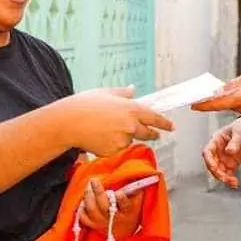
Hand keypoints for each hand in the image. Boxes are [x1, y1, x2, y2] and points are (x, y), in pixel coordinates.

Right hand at [54, 86, 173, 156]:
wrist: (68, 123)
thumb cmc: (84, 104)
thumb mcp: (105, 93)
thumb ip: (123, 93)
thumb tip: (132, 90)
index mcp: (131, 109)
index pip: (154, 117)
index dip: (164, 123)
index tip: (172, 126)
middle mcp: (130, 126)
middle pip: (147, 133)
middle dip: (152, 134)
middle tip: (155, 134)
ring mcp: (122, 140)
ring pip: (129, 140)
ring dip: (124, 136)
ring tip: (104, 127)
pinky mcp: (113, 151)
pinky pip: (116, 148)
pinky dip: (111, 144)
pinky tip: (98, 136)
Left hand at [79, 177, 143, 239]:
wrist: (125, 231)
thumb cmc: (132, 211)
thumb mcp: (137, 201)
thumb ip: (135, 188)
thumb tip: (133, 173)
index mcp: (128, 211)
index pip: (125, 205)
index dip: (122, 199)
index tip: (119, 193)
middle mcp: (114, 218)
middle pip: (104, 206)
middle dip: (98, 192)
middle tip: (94, 180)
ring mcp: (103, 223)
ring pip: (92, 210)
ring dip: (88, 197)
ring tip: (88, 187)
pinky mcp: (94, 225)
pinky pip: (84, 218)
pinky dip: (82, 209)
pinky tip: (83, 200)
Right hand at [201, 117, 240, 188]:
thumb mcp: (239, 132)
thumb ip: (235, 142)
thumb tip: (229, 151)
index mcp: (216, 141)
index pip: (207, 152)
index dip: (209, 161)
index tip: (214, 167)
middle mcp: (217, 151)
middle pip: (211, 164)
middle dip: (216, 172)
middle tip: (224, 178)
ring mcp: (223, 159)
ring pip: (219, 171)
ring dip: (223, 178)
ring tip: (232, 182)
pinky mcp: (230, 165)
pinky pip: (227, 174)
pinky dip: (230, 180)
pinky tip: (234, 183)